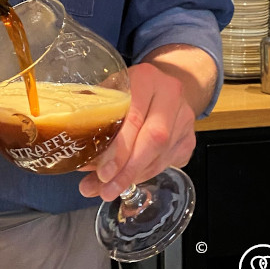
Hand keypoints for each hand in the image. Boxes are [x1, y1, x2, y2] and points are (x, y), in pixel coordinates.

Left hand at [78, 62, 195, 202]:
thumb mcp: (109, 90)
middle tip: (105, 190)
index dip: (120, 148)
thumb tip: (80, 158)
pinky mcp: (189, 138)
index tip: (102, 172)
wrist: (163, 85)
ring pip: (162, 155)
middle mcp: (171, 95)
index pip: (134, 117)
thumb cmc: (128, 90)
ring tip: (108, 190)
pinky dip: (145, 174)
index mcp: (146, 78)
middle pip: (154, 139)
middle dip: (128, 169)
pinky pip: (168, 163)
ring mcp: (185, 118)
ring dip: (134, 176)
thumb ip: (95, 116)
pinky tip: (128, 179)